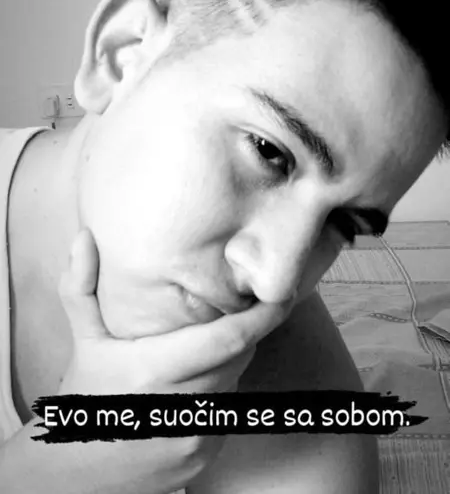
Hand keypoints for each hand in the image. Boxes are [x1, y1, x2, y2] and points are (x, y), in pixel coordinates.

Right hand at [55, 229, 291, 492]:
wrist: (78, 471)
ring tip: (209, 345)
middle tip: (243, 308)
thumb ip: (81, 287)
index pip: (226, 340)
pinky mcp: (203, 456)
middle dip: (245, 331)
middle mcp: (180, 406)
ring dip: (232, 361)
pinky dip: (221, 391)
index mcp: (153, 371)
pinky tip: (196, 383)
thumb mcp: (82, 339)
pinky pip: (228, 411)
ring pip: (235, 384)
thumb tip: (83, 237)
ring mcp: (194, 436)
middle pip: (238, 358)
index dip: (262, 316)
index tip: (282, 293)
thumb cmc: (85, 396)